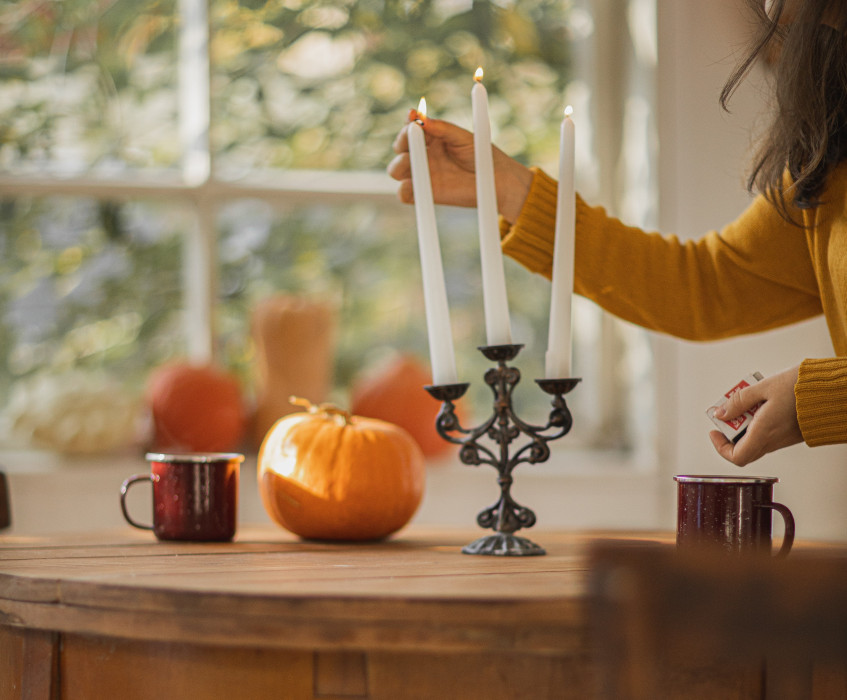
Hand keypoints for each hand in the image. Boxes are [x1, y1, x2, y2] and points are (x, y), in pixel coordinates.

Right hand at [386, 110, 532, 222]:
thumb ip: (442, 128)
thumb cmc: (481, 154)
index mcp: (430, 138)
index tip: (413, 116)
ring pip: (396, 170)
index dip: (409, 121)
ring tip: (410, 161)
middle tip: (411, 137)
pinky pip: (405, 194)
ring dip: (398, 164)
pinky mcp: (425, 194)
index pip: (411, 128)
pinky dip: (403, 190)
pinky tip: (410, 184)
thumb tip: (421, 119)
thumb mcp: (461, 137)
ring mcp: (422, 175)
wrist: (494, 180)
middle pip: (400, 147)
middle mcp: (423, 155)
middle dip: (401, 141)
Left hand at [708, 365, 802, 465]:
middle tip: (730, 409)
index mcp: (764, 433)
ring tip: (747, 399)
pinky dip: (758, 420)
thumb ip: (739, 401)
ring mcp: (783, 439)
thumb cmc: (801, 388)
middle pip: (743, 448)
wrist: (831, 391)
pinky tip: (761, 401)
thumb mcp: (763, 388)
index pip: (736, 456)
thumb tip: (721, 413)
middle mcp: (773, 440)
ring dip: (745, 422)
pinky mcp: (790, 434)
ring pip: (755, 439)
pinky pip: (767, 433)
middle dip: (731, 430)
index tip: (715, 431)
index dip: (721, 447)